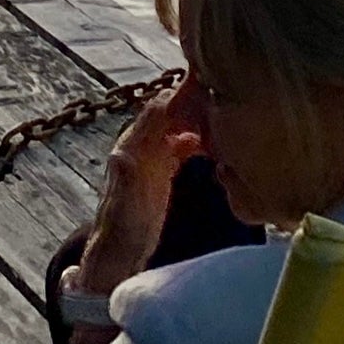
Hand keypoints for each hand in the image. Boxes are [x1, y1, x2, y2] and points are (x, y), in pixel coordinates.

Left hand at [76, 75, 207, 296]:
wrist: (118, 257)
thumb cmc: (118, 235)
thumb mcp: (122, 211)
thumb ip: (124, 183)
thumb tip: (122, 156)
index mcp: (130, 150)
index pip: (156, 112)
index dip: (179, 97)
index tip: (207, 86)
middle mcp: (138, 148)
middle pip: (168, 113)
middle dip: (192, 101)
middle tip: (224, 95)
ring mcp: (150, 158)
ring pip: (176, 125)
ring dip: (197, 118)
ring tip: (225, 116)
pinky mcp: (161, 170)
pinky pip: (181, 143)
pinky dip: (198, 138)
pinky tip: (217, 142)